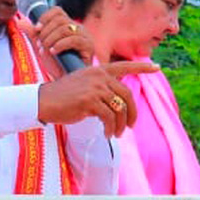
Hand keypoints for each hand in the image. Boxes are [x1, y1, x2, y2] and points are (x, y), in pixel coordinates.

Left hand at [29, 7, 92, 77]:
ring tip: (46, 50)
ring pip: (65, 28)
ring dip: (51, 39)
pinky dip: (60, 45)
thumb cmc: (56, 64)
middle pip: (60, 19)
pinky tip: (53, 52)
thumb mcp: (41, 46)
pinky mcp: (88, 47)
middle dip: (46, 32)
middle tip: (40, 45)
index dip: (45, 17)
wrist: (64, 81)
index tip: (36, 29)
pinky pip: (74, 40)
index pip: (57, 11)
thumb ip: (33, 34)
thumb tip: (20, 22)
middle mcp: (78, 28)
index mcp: (67, 25)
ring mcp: (85, 36)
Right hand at [37, 61, 158, 136]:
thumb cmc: (62, 98)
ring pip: (119, 108)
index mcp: (98, 70)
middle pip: (126, 95)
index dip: (141, 67)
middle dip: (132, 113)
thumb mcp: (83, 85)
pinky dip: (110, 128)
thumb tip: (118, 103)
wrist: (43, 102)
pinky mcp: (90, 101)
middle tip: (131, 126)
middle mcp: (98, 76)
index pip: (124, 66)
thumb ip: (100, 88)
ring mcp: (95, 88)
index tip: (156, 68)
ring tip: (115, 133)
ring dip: (120, 124)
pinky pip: (109, 117)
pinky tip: (106, 134)